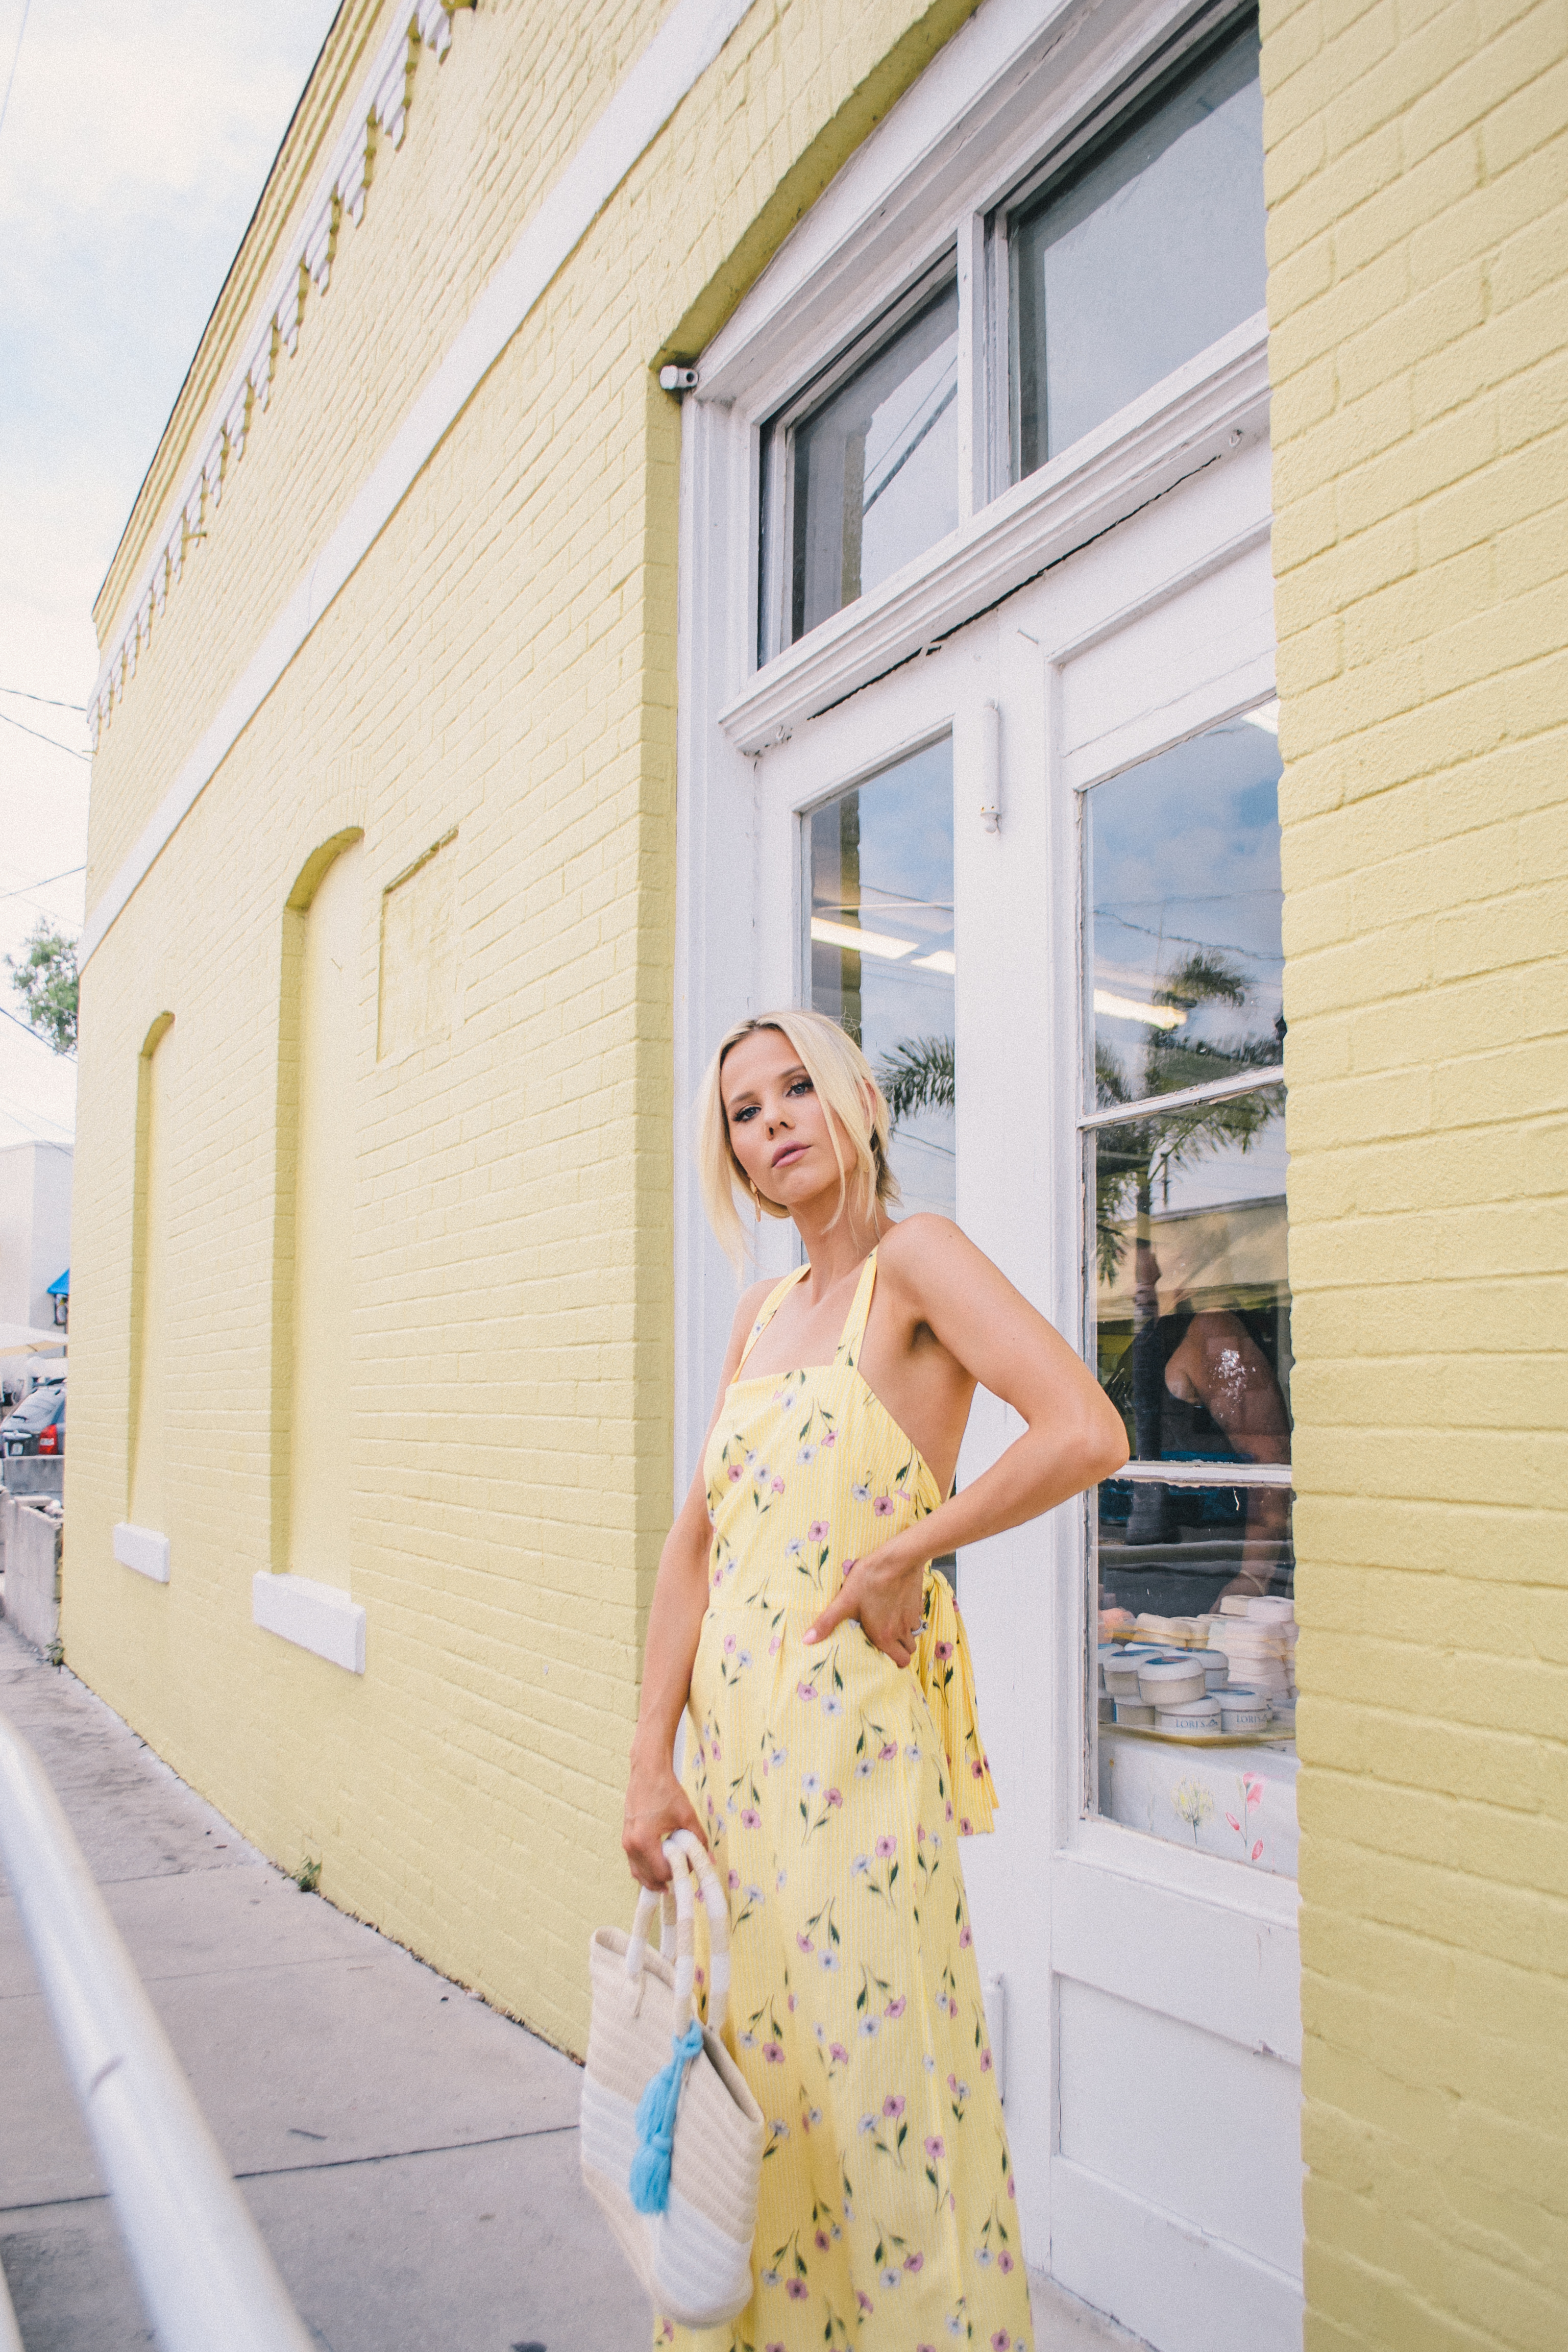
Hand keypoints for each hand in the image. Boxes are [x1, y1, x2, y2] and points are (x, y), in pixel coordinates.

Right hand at [623, 1746, 707, 1889]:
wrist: (648, 1771)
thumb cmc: (666, 1790)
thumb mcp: (687, 1816)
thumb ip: (698, 1839)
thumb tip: (709, 1859)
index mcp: (643, 1841)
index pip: (662, 1872)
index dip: (678, 1872)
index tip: (690, 1864)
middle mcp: (631, 1844)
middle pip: (648, 1877)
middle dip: (665, 1879)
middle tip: (682, 1874)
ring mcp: (626, 1841)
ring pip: (638, 1872)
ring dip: (654, 1878)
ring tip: (671, 1877)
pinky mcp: (626, 1836)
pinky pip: (634, 1862)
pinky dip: (645, 1869)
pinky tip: (659, 1866)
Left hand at [804, 1539, 926, 1668]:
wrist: (898, 1559)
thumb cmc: (870, 1579)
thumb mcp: (844, 1601)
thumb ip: (827, 1622)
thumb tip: (807, 1640)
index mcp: (884, 1635)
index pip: (901, 1662)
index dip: (894, 1663)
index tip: (884, 1658)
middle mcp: (901, 1630)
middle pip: (908, 1651)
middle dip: (900, 1651)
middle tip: (887, 1643)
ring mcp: (912, 1617)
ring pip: (913, 1635)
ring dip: (904, 1634)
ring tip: (890, 1625)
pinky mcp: (918, 1603)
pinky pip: (916, 1618)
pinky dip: (909, 1618)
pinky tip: (897, 1607)